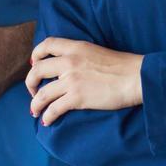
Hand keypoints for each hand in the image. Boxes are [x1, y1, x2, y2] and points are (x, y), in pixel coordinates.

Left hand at [26, 38, 142, 125]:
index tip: (35, 63)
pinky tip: (47, 120)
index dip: (36, 54)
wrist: (135, 77)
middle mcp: (70, 62)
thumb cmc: (123, 66)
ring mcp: (72, 80)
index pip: (47, 44)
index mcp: (76, 47)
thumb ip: (81, 56)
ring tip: (35, 111)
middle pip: (37, 70)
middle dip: (30, 82)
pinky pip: (53, 109)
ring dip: (34, 104)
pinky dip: (47, 116)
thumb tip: (71, 67)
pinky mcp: (77, 98)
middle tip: (33, 91)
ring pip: (41, 93)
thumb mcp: (97, 51)